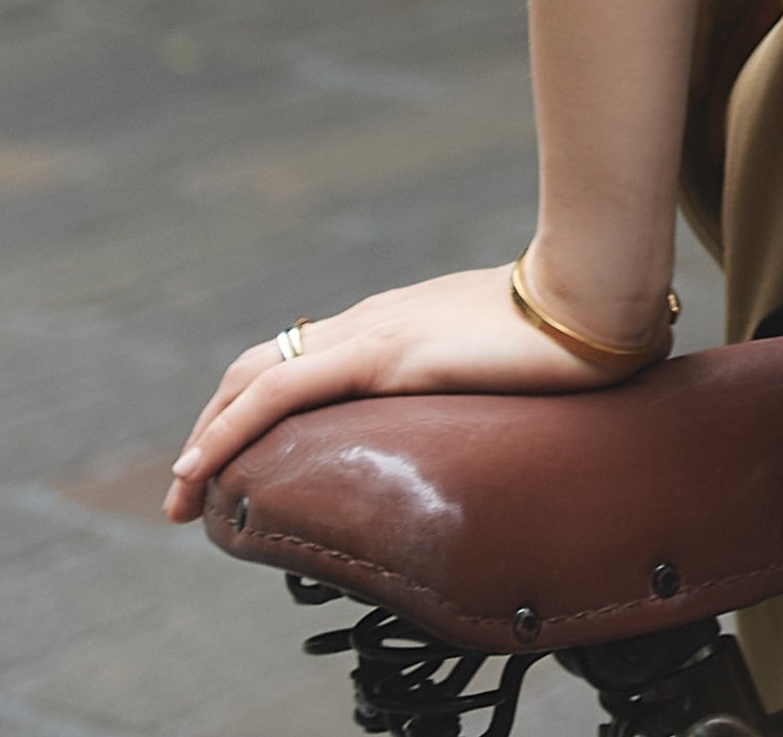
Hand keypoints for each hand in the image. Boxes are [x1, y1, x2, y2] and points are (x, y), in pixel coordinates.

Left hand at [165, 262, 654, 521]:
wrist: (601, 289)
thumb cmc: (575, 330)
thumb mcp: (509, 366)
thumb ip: (484, 384)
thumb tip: (499, 415)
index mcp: (400, 322)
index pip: (306, 359)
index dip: (257, 406)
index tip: (231, 460)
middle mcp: (374, 320)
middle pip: (263, 364)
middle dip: (213, 424)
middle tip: (186, 490)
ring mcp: (375, 332)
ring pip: (257, 376)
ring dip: (207, 435)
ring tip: (181, 492)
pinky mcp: (382, 354)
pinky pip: (280, 393)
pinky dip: (229, 429)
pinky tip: (204, 467)